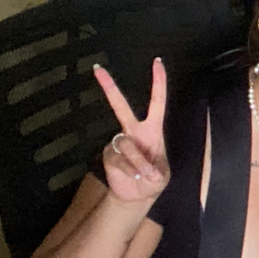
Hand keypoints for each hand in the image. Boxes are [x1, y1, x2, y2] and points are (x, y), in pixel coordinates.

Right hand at [92, 58, 169, 207]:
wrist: (136, 196)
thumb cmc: (153, 180)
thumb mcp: (160, 176)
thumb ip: (154, 170)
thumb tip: (145, 170)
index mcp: (152, 129)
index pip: (157, 102)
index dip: (158, 82)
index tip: (157, 62)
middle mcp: (133, 131)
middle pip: (120, 106)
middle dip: (109, 88)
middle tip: (97, 69)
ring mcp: (119, 142)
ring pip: (125, 143)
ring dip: (136, 160)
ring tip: (143, 174)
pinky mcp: (108, 154)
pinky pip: (117, 158)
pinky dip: (127, 169)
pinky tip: (132, 176)